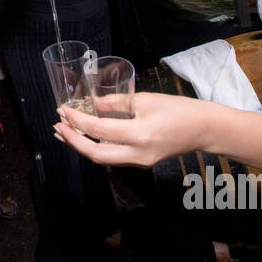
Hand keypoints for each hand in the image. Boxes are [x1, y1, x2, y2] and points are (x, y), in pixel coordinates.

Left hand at [53, 92, 207, 165]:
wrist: (203, 129)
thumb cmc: (179, 110)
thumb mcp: (146, 100)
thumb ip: (116, 103)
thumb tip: (92, 104)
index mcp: (139, 135)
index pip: (98, 130)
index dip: (77, 121)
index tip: (62, 110)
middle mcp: (137, 154)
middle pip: (95, 154)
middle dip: (72, 142)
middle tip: (57, 127)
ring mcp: (139, 162)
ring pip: (102, 159)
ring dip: (81, 146)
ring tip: (64, 133)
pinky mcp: (141, 162)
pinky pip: (112, 158)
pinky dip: (95, 147)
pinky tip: (86, 137)